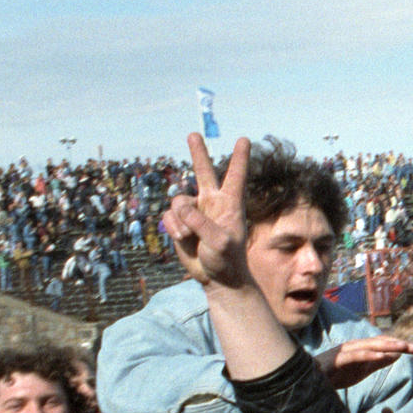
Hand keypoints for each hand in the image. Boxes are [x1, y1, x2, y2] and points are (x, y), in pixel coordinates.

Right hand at [162, 133, 252, 289]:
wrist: (216, 278)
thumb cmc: (227, 259)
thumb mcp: (219, 241)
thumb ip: (200, 222)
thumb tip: (180, 208)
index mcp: (230, 203)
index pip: (236, 176)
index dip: (239, 158)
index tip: (244, 139)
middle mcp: (212, 202)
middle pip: (204, 172)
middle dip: (198, 153)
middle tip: (193, 134)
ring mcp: (195, 211)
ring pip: (178, 201)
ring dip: (181, 220)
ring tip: (190, 237)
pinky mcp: (180, 222)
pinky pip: (169, 216)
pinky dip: (173, 228)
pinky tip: (182, 239)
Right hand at [316, 336, 412, 388]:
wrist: (310, 382)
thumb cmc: (336, 374)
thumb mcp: (362, 370)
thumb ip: (378, 362)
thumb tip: (397, 356)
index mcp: (359, 349)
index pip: (382, 344)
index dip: (398, 345)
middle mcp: (353, 346)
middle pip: (378, 342)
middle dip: (397, 344)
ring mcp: (344, 352)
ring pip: (369, 346)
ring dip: (386, 346)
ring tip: (402, 348)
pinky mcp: (337, 359)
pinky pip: (355, 356)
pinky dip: (368, 355)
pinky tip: (380, 356)